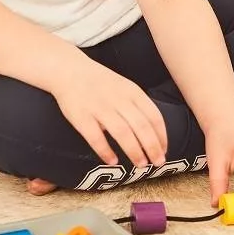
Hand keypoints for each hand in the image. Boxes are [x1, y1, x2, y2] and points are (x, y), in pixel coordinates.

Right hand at [50, 58, 167, 167]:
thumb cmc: (100, 83)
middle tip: (158, 163)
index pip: (154, 116)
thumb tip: (153, 134)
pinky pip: (96, 137)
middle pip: (141, 127)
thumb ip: (138, 106)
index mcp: (132, 92)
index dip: (161, 136)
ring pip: (122, 133)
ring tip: (141, 165)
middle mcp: (118, 99)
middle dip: (152, 147)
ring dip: (134, 151)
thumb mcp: (124, 86)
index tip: (164, 151)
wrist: (69, 70)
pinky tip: (112, 161)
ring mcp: (99, 107)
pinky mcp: (81, 116)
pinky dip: (106, 151)